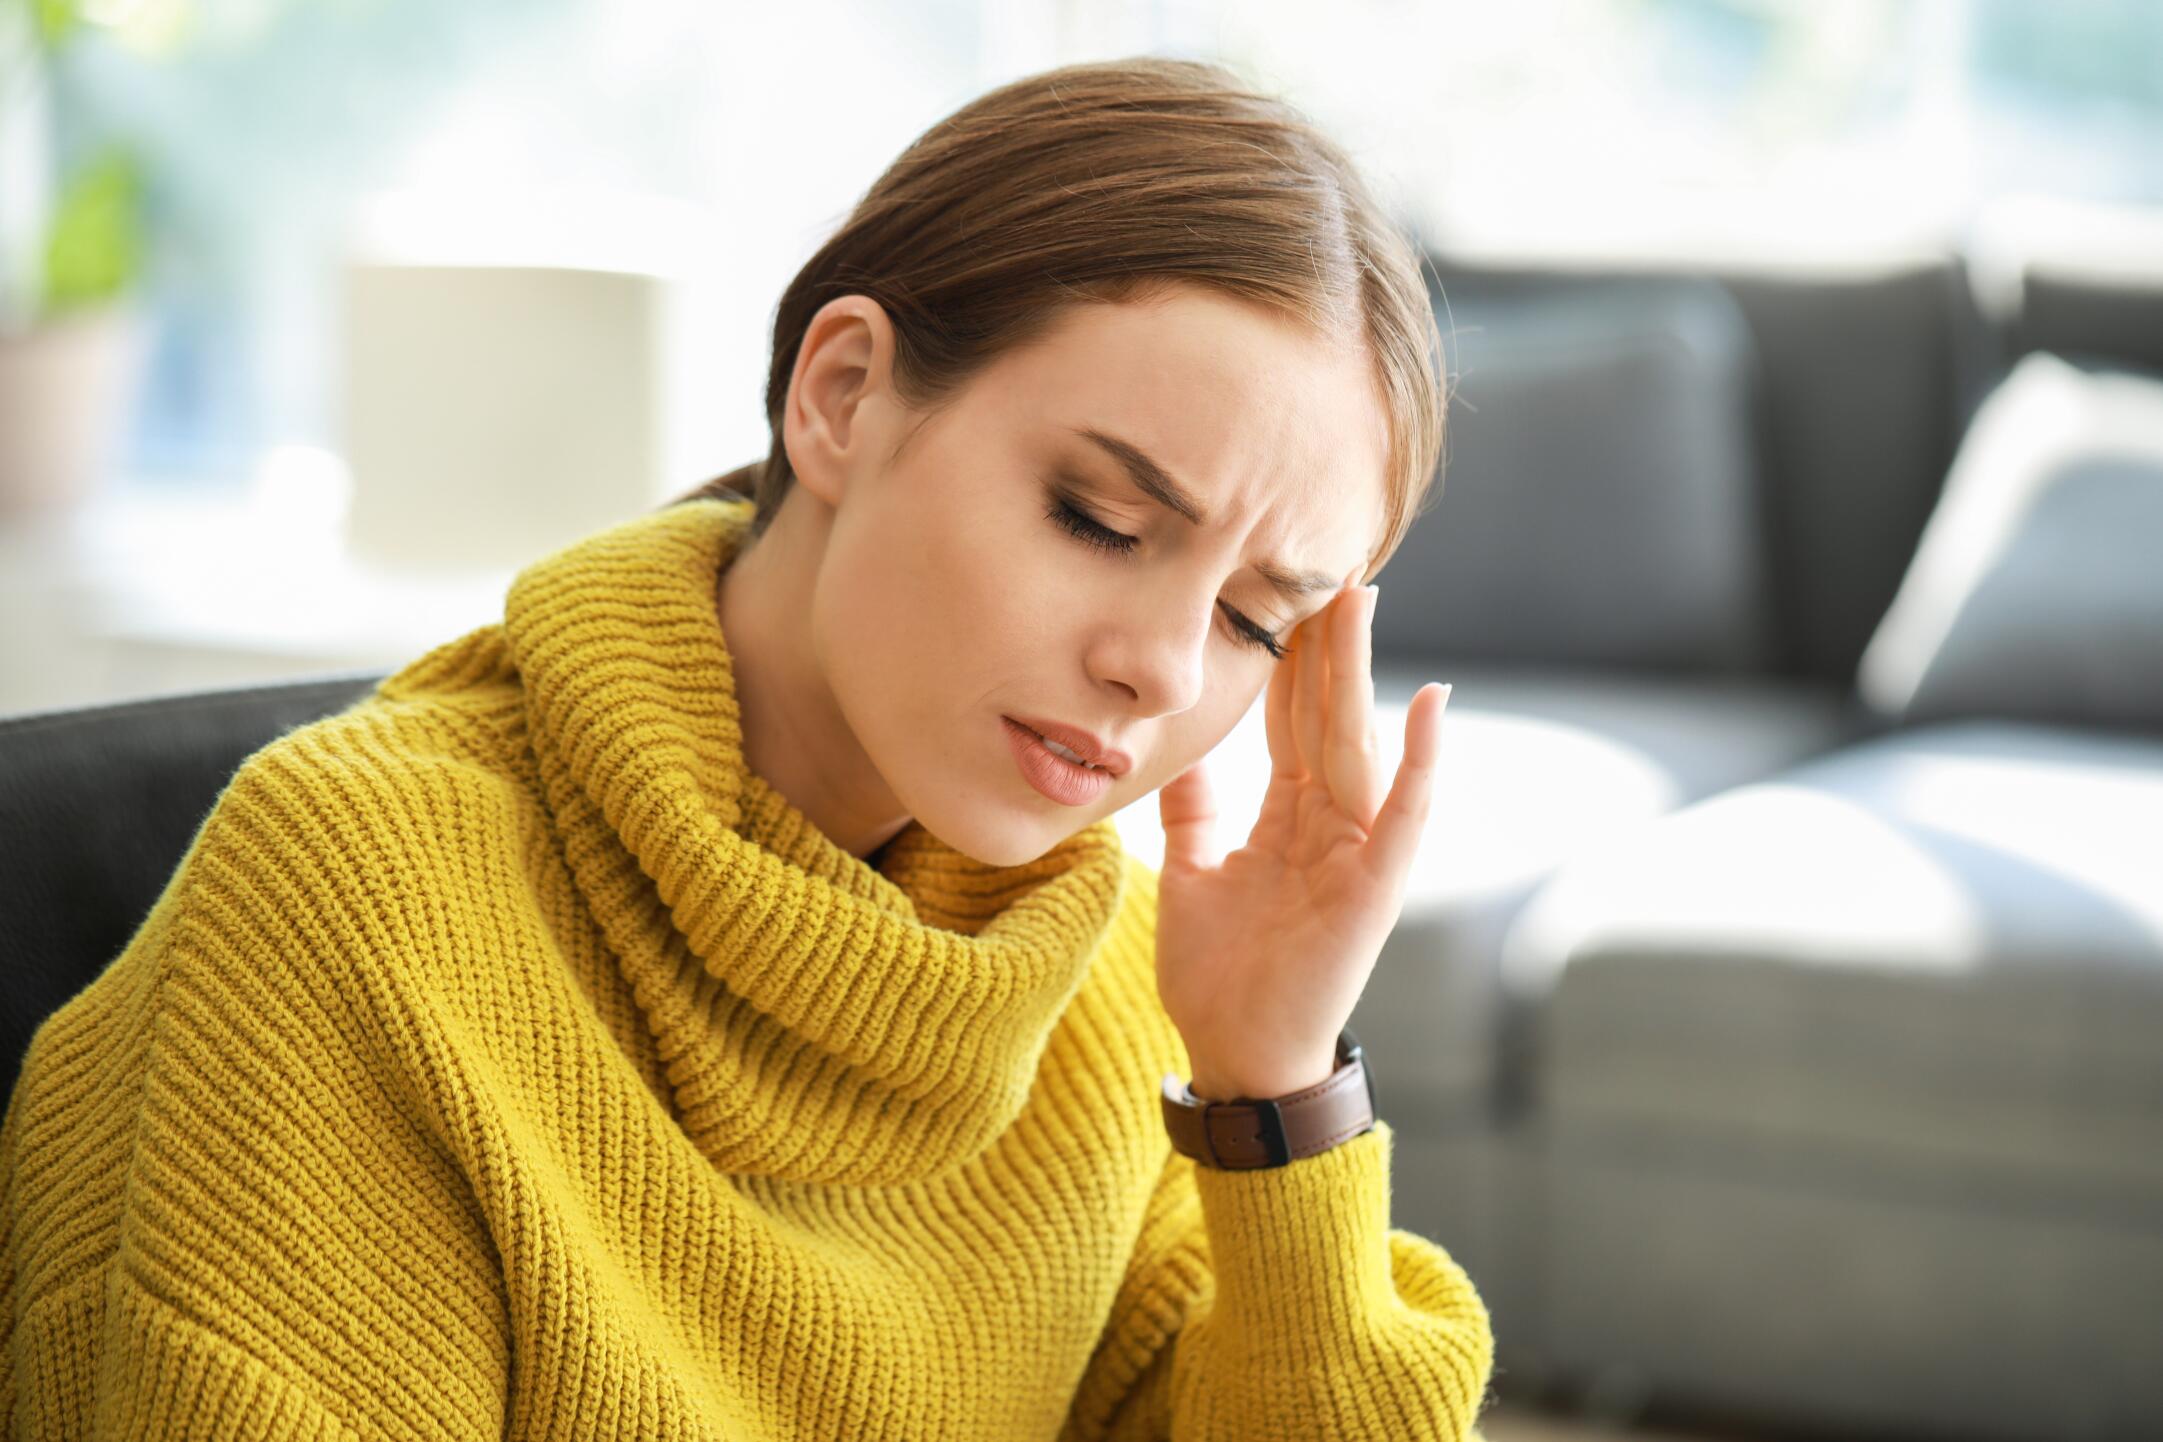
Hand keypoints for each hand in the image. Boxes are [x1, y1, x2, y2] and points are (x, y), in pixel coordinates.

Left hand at [1154, 575, 1450, 1101]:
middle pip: (1326, 715)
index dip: (1287, 657)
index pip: (1289, 719)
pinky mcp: (1375, 889)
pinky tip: (1428, 705)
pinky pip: (1401, 815)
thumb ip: (1193, 810)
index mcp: (1286, 817)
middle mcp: (1328, 823)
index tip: (1284, 591)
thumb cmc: (1217, 974)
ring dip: (1362, 674)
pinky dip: (1418, 761)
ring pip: (1359, 744)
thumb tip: (1175, 747)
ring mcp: (1356, 852)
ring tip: (1363, 603)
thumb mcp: (1190, 873)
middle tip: (1329, 566)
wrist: (1236, 1055)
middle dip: (1327, 643)